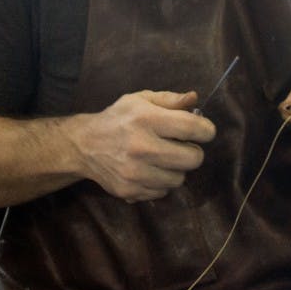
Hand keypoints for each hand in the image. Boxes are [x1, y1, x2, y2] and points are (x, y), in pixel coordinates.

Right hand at [71, 90, 215, 201]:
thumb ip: (170, 99)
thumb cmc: (118, 118)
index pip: (192, 128)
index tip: (204, 131)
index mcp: (146, 119)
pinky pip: (163, 191)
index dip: (206, 130)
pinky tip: (151, 169)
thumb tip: (194, 98)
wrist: (84, 145)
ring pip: (179, 178)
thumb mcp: (140, 100)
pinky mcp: (130, 191)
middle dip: (193, 151)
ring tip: (164, 158)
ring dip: (176, 168)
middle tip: (183, 146)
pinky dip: (161, 182)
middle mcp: (141, 147)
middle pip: (192, 159)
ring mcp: (135, 172)